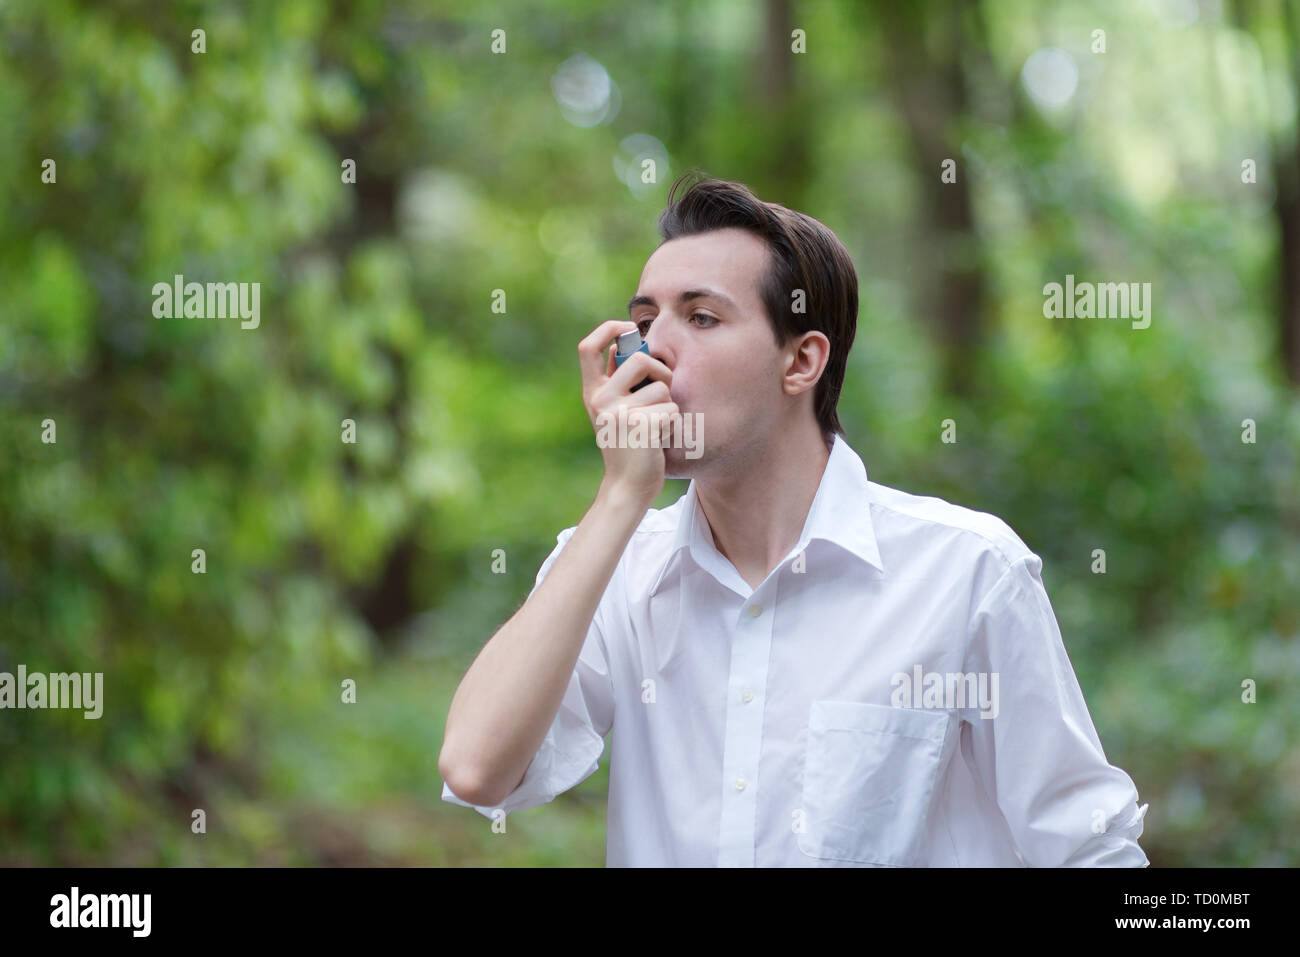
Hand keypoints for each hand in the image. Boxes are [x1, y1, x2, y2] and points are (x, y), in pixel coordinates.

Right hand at [578, 320, 677, 505]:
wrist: (627, 486)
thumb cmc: (627, 445)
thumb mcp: (612, 411)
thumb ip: (615, 381)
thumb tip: (622, 342)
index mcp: (592, 393)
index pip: (587, 347)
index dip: (608, 328)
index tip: (628, 327)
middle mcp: (600, 400)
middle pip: (640, 359)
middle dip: (661, 372)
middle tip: (663, 390)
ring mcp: (619, 412)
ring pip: (662, 388)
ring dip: (668, 406)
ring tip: (655, 427)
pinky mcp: (641, 426)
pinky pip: (671, 410)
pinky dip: (672, 425)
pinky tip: (658, 441)